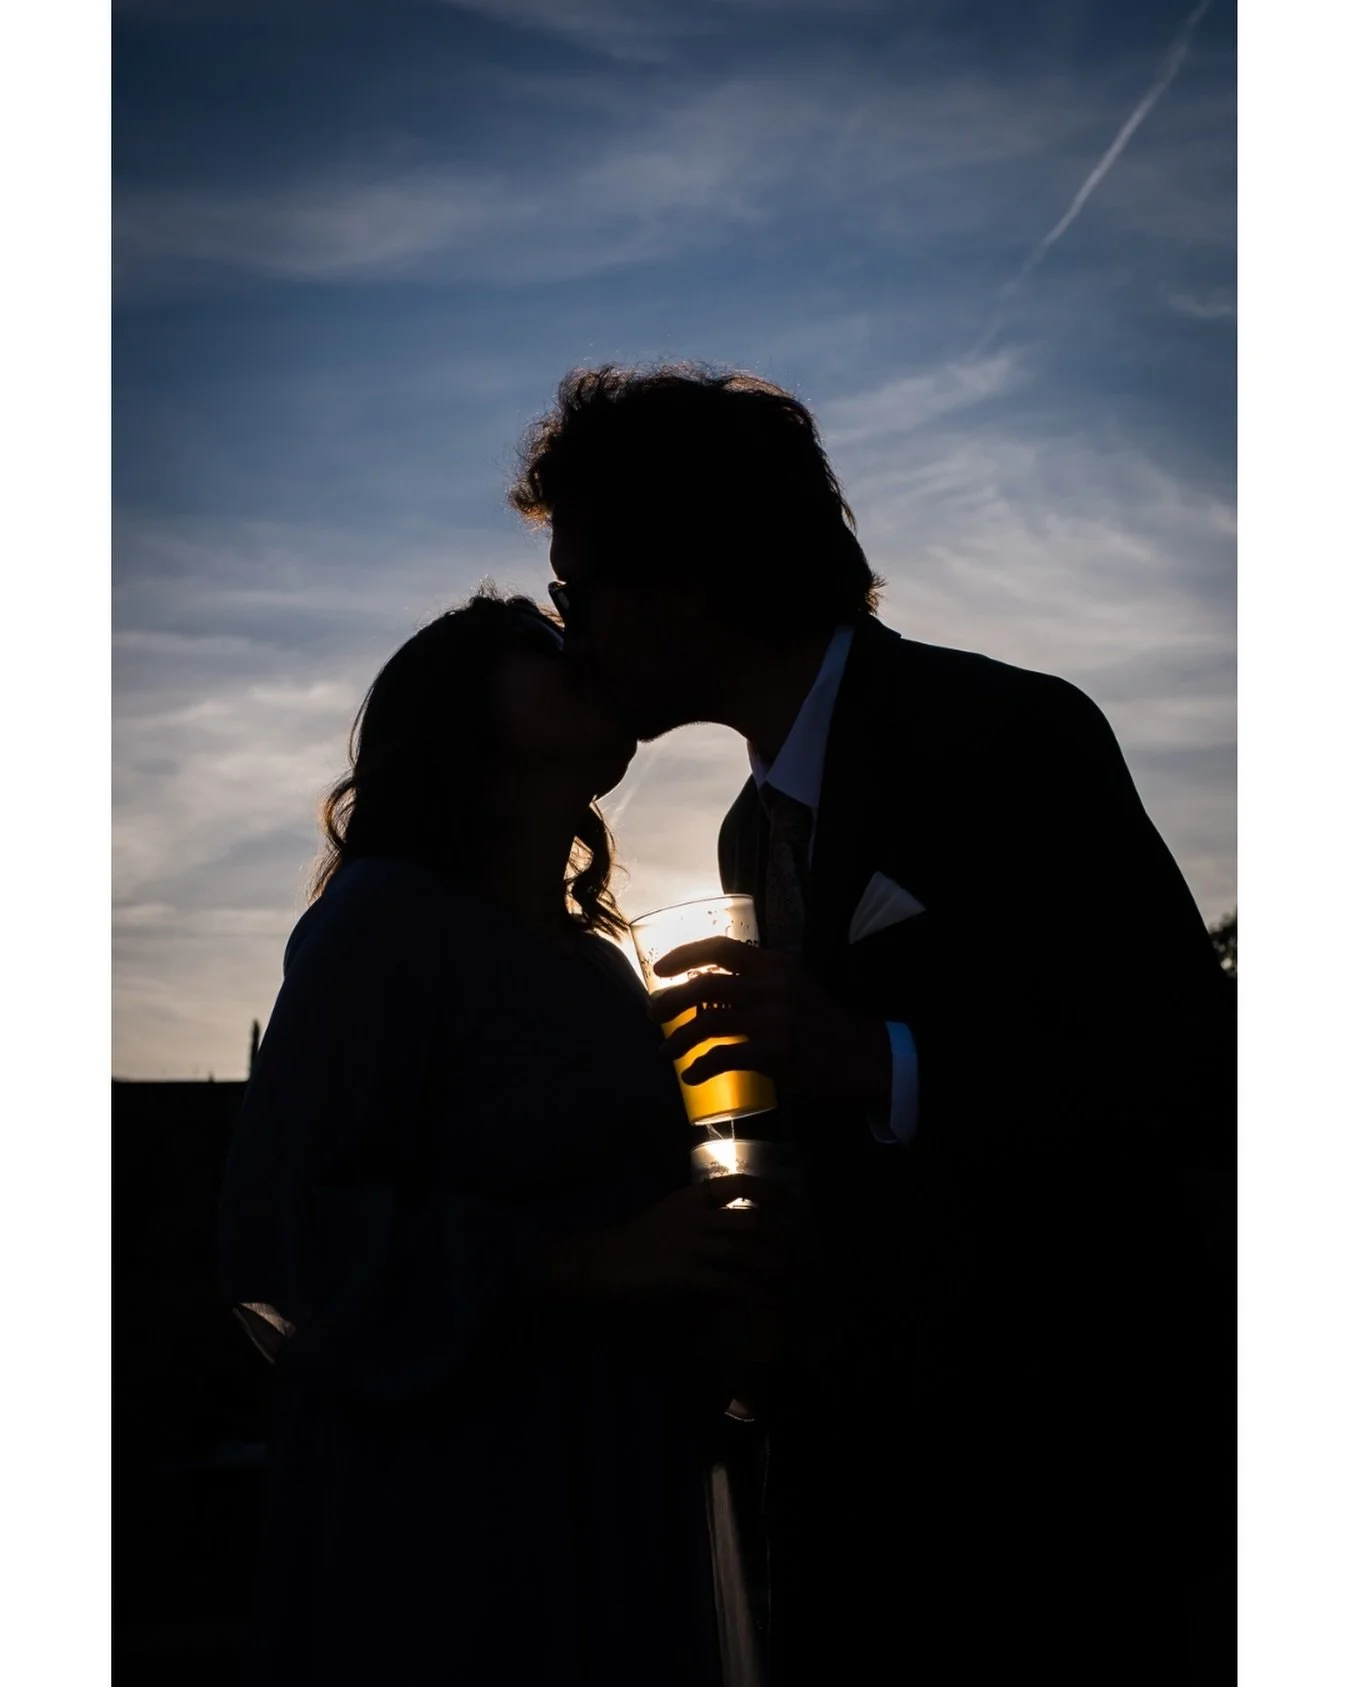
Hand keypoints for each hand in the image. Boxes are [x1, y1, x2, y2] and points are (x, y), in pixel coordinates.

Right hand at [543, 1176, 790, 1307]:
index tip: (789, 1200)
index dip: (767, 1190)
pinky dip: (752, 1294)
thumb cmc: (634, 1240)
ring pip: (745, 1253)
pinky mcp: (687, 1275)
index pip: (736, 1183)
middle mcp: (696, 1217)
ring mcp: (692, 1246)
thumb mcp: (668, 1214)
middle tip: (797, 1253)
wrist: (601, 1261)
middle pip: (751, 1223)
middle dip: (779, 1240)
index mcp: (690, 1198)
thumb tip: (734, 1226)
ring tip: (789, 1280)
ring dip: (772, 1268)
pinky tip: (767, 1302)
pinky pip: (730, 1284)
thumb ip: (698, 1215)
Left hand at [650, 937, 890, 1103]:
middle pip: (705, 985)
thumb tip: (702, 983)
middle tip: (654, 1015)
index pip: (720, 947)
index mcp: (773, 963)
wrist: (856, 1053)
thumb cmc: (816, 1020)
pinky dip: (701, 1067)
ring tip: (666, 1051)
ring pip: (708, 1022)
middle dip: (670, 1001)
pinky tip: (691, 1075)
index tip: (659, 969)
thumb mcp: (791, 983)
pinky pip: (723, 1057)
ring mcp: (773, 1018)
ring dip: (679, 1039)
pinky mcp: (774, 1051)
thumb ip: (755, 979)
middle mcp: (771, 985)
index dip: (684, 955)